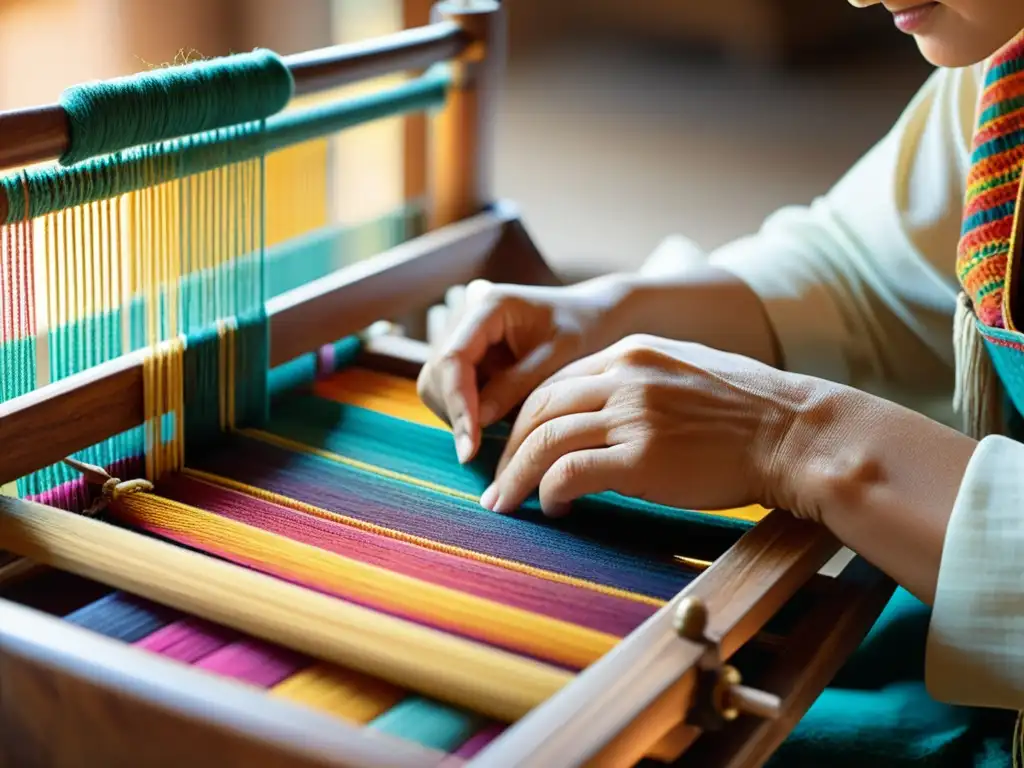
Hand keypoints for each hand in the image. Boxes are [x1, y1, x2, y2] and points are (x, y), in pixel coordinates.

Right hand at [417, 276, 631, 463]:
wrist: (595, 319)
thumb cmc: (586, 330)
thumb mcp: (562, 355)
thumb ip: (520, 384)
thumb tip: (479, 420)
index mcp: (489, 307)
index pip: (454, 359)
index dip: (459, 405)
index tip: (470, 448)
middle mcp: (467, 320)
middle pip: (437, 376)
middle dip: (459, 414)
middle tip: (494, 443)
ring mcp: (464, 341)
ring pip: (439, 390)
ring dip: (465, 417)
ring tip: (512, 420)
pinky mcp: (469, 362)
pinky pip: (455, 396)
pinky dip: (474, 415)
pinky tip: (507, 415)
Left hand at [478, 334, 822, 516]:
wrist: (794, 433)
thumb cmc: (750, 410)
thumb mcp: (686, 371)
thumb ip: (639, 382)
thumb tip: (604, 410)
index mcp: (630, 354)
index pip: (555, 382)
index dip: (525, 418)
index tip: (515, 445)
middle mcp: (624, 377)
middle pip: (538, 409)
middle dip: (508, 448)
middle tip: (496, 480)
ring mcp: (631, 416)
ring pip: (545, 441)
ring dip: (516, 475)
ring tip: (505, 502)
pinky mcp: (641, 459)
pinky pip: (571, 473)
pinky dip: (550, 491)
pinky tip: (553, 508)